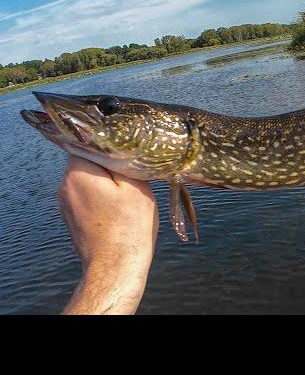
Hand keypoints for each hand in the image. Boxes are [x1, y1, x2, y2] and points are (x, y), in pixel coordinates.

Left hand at [58, 155, 157, 313]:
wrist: (116, 265)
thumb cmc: (129, 225)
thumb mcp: (136, 185)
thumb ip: (123, 160)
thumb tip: (118, 145)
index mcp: (77, 172)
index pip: (88, 143)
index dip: (110, 146)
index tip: (127, 155)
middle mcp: (65, 185)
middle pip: (88, 161)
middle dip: (108, 166)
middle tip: (132, 178)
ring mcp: (66, 203)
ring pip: (88, 180)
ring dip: (106, 183)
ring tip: (127, 196)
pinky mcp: (72, 217)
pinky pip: (87, 196)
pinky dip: (101, 198)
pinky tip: (118, 210)